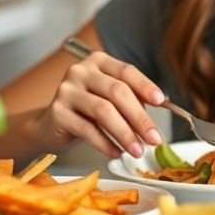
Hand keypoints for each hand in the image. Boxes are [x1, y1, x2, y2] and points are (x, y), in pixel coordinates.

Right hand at [34, 51, 164, 157]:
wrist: (52, 125)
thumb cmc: (87, 110)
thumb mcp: (110, 99)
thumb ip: (132, 99)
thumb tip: (162, 107)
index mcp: (98, 62)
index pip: (126, 71)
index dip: (145, 86)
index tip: (162, 102)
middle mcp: (81, 71)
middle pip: (117, 92)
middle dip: (139, 117)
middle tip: (154, 138)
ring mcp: (66, 90)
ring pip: (103, 111)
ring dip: (125, 133)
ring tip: (138, 150)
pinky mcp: (57, 112)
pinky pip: (87, 129)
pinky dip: (105, 143)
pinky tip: (116, 153)